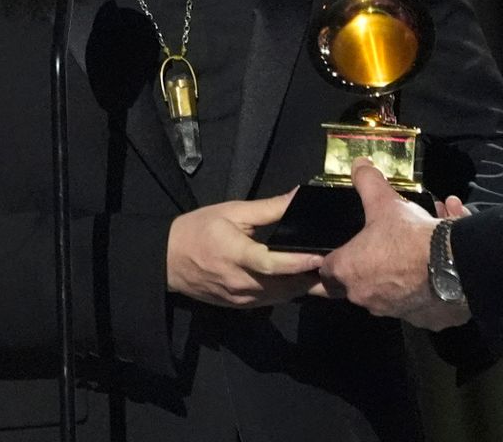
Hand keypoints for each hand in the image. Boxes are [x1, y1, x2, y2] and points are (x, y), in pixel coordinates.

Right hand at [166, 190, 324, 308]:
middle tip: (335, 264)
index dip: (297, 262)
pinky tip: (300, 281)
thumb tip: (298, 196)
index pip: (271, 263)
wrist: (167, 260)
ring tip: (324, 273)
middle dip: (309, 278)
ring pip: (280, 297)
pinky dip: (287, 292)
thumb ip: (268, 208)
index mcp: (235, 254)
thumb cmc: (198, 229)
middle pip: (282, 286)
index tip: (320, 256)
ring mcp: (239, 298)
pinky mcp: (239, 306)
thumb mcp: (231, 211)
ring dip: (301, 287)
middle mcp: (239, 282)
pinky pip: (270, 301)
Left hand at [319, 160, 468, 329]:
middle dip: (370, 264)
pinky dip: (425, 285)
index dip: (330, 260)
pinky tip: (439, 263)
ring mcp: (392, 312)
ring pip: (391, 290)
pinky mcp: (420, 320)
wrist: (454, 267)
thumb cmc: (409, 236)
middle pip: (357, 283)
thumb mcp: (385, 202)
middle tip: (384, 245)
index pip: (324, 272)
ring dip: (400, 270)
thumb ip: (367, 183)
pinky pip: (418, 301)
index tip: (338, 252)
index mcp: (347, 271)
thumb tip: (359, 164)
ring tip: (420, 245)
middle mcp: (364, 297)